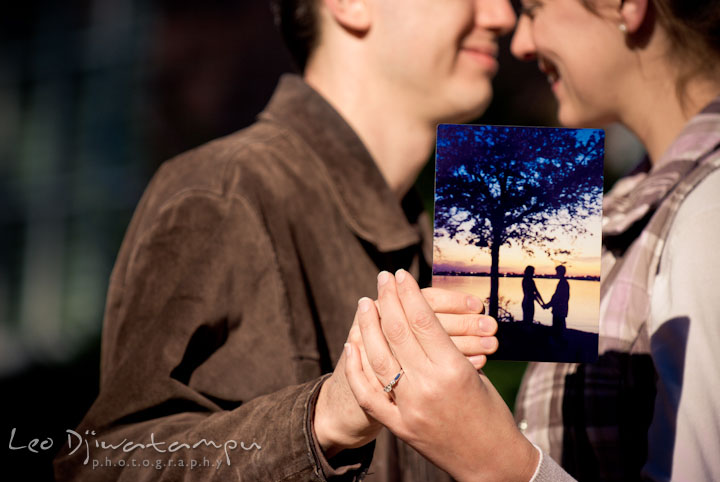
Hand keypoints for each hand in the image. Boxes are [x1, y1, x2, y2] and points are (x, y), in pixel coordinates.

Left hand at [314, 281, 497, 457]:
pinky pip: (368, 394)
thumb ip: (449, 347)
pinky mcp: (398, 426)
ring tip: (365, 303)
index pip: (423, 320)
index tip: (401, 275)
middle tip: (382, 279)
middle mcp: (428, 386)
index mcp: (454, 370)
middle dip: (387, 299)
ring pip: (377, 357)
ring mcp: (409, 408)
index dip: (409, 293)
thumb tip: (420, 315)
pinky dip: (357, 367)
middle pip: (397, 332)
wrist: (490, 462)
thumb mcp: (477, 373)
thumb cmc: (491, 413)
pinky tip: (352, 343)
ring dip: (367, 326)